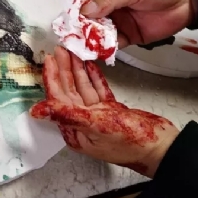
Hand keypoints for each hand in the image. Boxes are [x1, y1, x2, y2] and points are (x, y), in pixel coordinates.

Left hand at [30, 46, 178, 177]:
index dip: (53, 79)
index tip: (49, 60)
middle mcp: (84, 124)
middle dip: (64, 71)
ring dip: (78, 71)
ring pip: (83, 89)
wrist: (162, 147)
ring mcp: (99, 117)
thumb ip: (67, 115)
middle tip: (60, 49)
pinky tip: (90, 65)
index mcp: (76, 131)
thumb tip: (36, 111)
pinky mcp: (112, 111)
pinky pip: (98, 91)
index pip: (58, 100)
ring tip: (73, 52)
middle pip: (69, 92)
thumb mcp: (96, 125)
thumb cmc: (131, 141)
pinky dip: (94, 78)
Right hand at [79, 0, 197, 48]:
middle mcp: (110, 5)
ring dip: (89, 38)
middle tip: (69, 36)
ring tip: (80, 46)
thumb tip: (85, 10)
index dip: (73, 4)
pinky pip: (112, 44)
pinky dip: (104, 48)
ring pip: (97, 31)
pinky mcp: (129, 36)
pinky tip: (97, 52)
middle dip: (78, 25)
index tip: (64, 16)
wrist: (190, 1)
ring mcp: (119, 21)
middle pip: (87, 15)